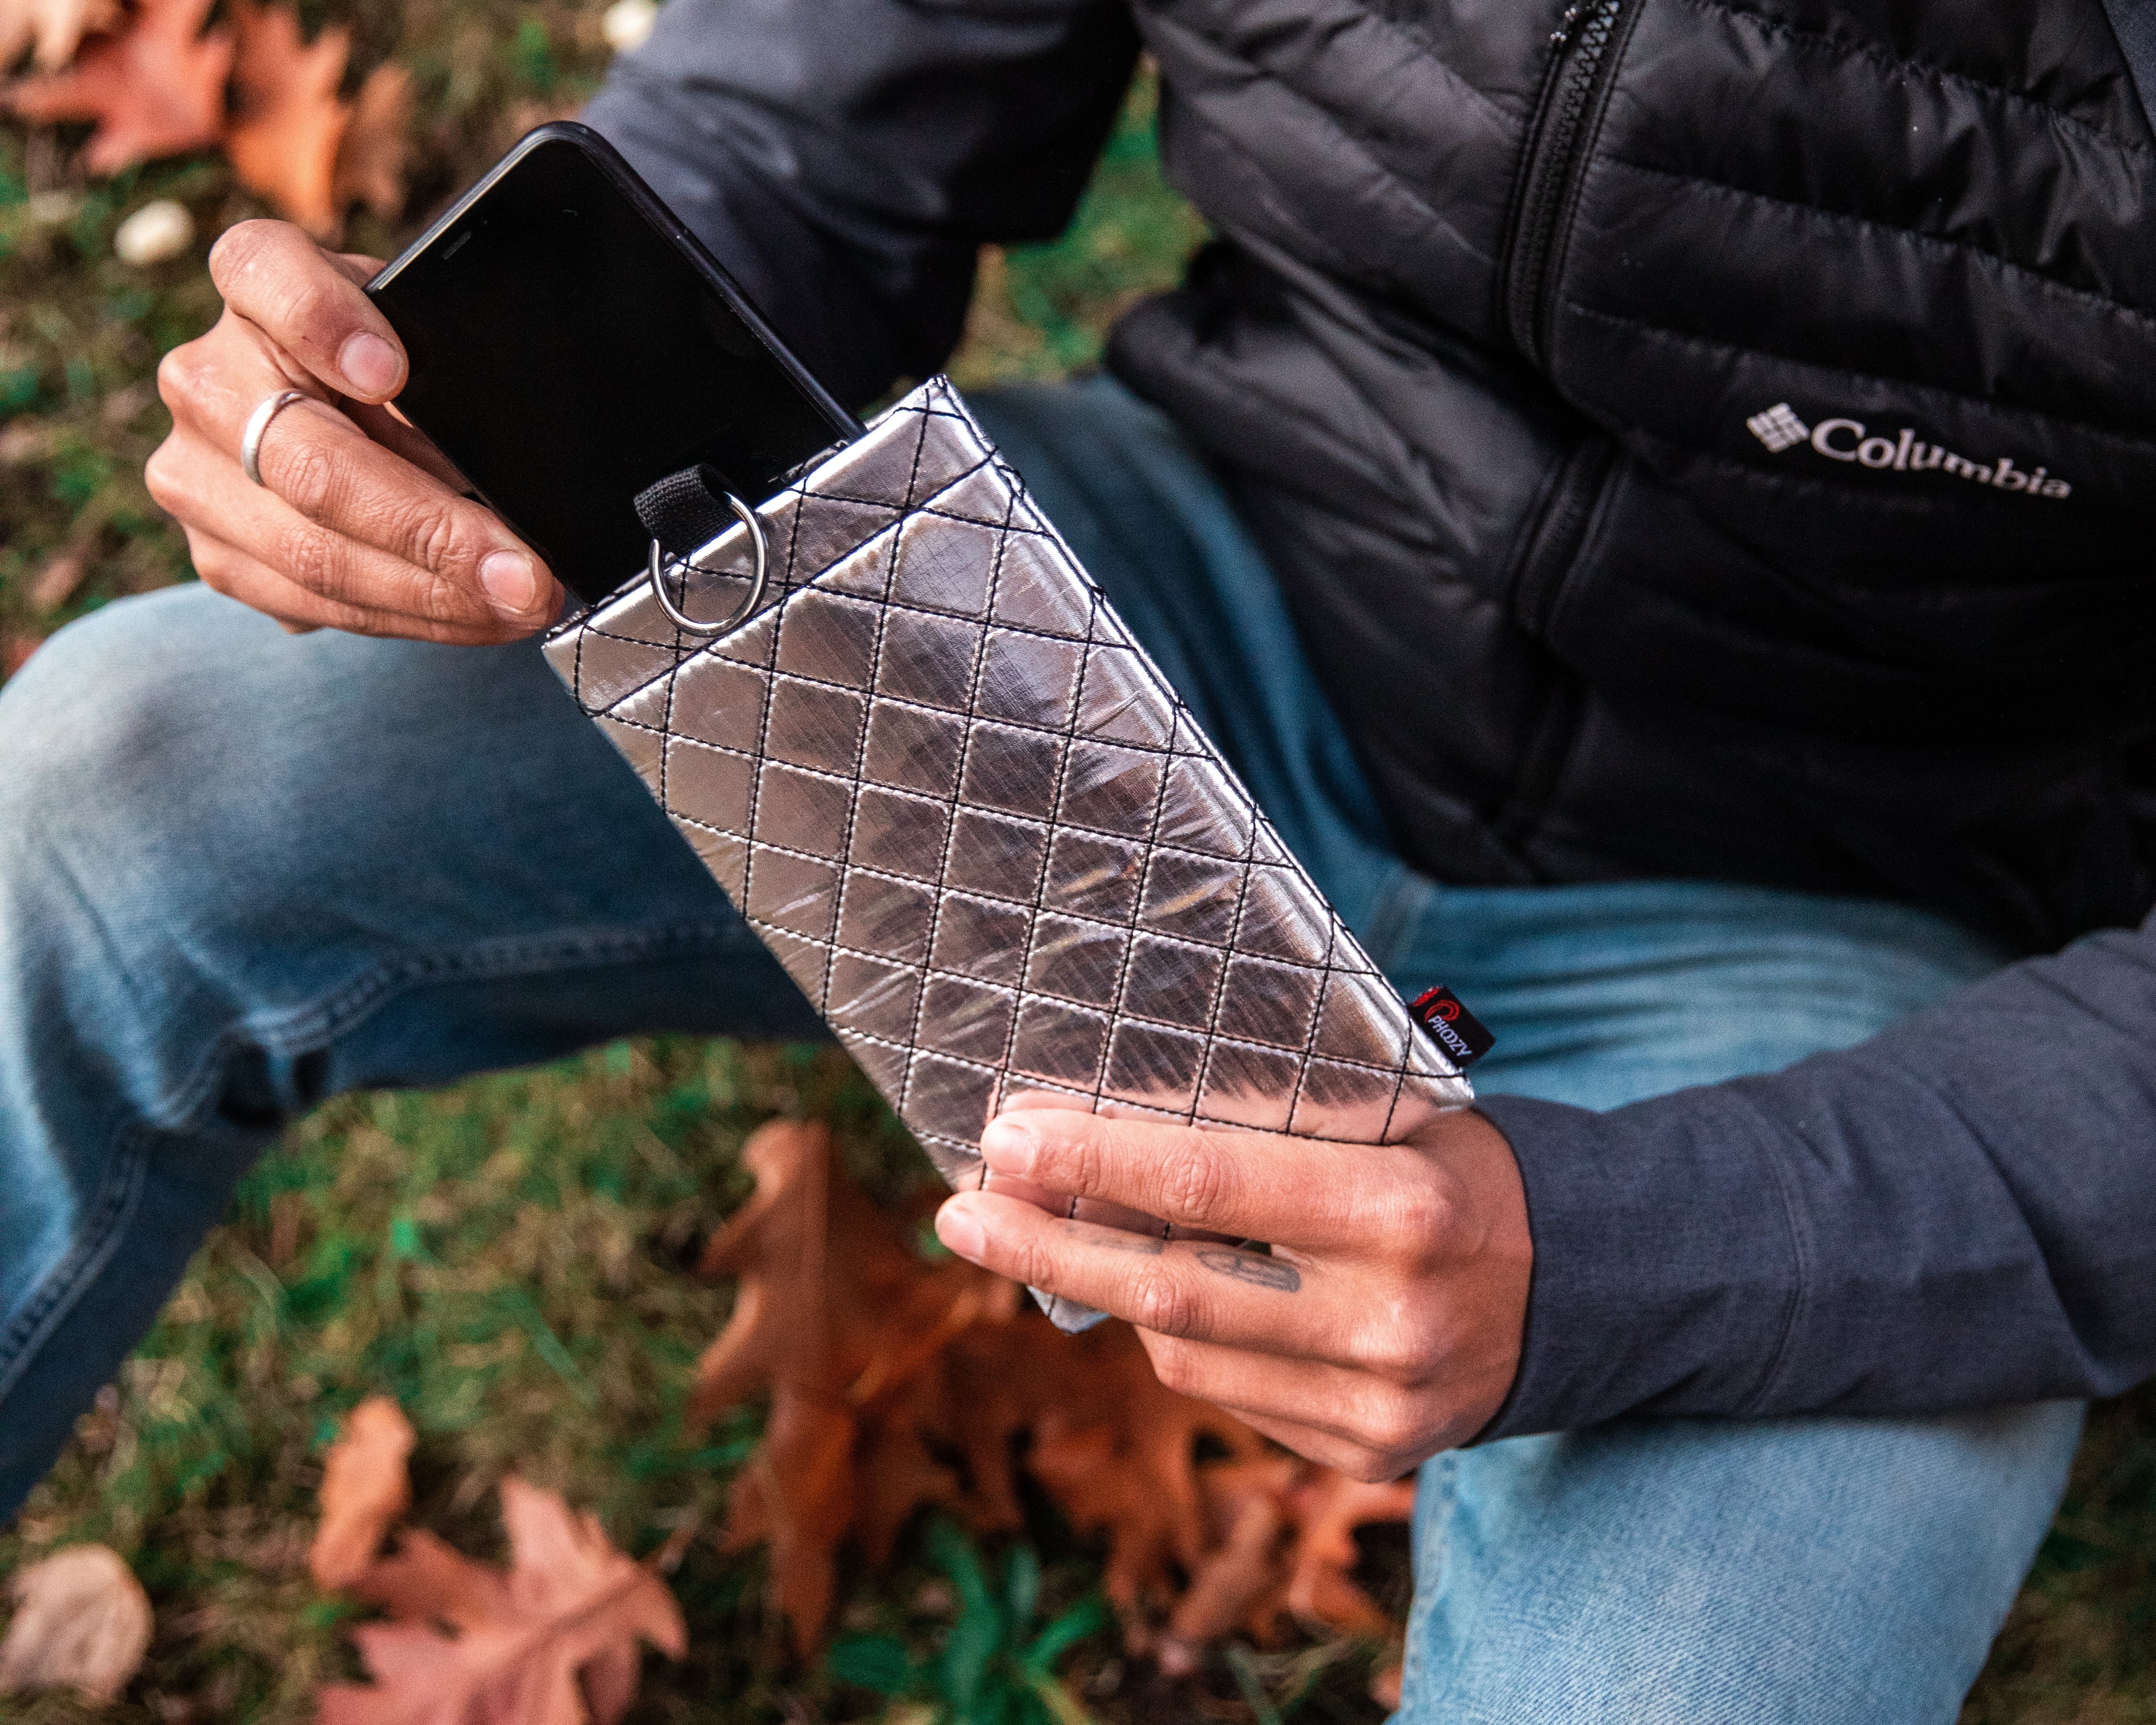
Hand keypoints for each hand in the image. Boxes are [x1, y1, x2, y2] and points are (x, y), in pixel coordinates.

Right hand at [147, 219, 562, 640]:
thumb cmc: (408, 366)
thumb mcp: (428, 344)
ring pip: (315, 556)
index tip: (390, 372)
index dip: (324, 322)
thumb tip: (504, 485)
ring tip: (520, 606)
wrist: (342, 419)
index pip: (267, 276)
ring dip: (436, 596)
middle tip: (524, 576)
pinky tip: (475, 618)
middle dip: (435, 535)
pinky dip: (410, 616)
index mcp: (254, 281)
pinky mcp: (217, 552)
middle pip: (314, 468)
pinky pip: (315, 604)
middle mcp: (205, 377)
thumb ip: (445, 382)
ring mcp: (197, 472)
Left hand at [933, 1101, 1531, 1480]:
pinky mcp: (1368, 1456)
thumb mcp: (1382, 1119)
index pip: (1208, 1188)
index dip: (1090, 1163)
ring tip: (1053, 1234)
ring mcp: (1378, 1404)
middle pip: (1168, 1291)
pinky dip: (1184, 1339)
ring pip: (1184, 1353)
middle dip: (1046, 1245)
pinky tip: (1173, 1293)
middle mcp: (1389, 1319)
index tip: (1002, 1139)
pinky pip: (1229, 1393)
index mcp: (1402, 1207)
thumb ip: (1264, 1134)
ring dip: (1105, 1292)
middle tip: (962, 1209)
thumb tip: (1100, 1138)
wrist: (1577, 1284)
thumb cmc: (1455, 1167)